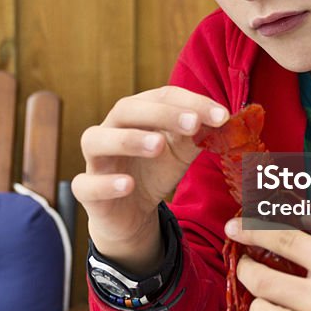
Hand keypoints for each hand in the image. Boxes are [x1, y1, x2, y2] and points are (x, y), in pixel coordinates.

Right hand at [73, 86, 228, 273]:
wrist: (132, 214)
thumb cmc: (154, 171)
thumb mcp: (181, 151)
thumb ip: (198, 134)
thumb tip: (225, 119)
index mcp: (136, 114)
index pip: (160, 96)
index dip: (191, 102)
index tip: (222, 116)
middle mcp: (110, 129)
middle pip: (126, 110)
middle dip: (161, 114)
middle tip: (192, 124)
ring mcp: (95, 159)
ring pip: (96, 139)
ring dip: (128, 139)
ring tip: (158, 145)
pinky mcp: (86, 190)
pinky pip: (85, 184)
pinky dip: (106, 184)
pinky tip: (128, 185)